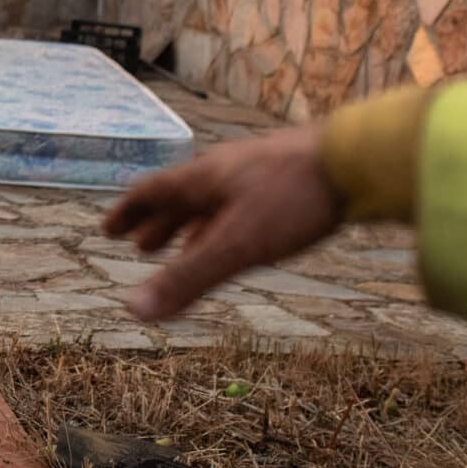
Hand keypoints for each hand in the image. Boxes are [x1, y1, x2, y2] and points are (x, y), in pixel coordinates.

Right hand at [103, 122, 346, 321]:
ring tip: (186, 248)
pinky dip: (228, 223)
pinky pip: (243, 203)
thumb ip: (187, 278)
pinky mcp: (288, 180)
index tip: (109, 231)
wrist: (358, 158)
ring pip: (213, 201)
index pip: (151, 194)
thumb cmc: (293, 199)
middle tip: (141, 247)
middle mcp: (224, 171)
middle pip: (180, 198)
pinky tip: (244, 237)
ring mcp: (257, 173)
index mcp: (202, 178)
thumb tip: (132, 309)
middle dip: (157, 224)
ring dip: (192, 226)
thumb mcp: (236, 245)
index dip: (128, 214)